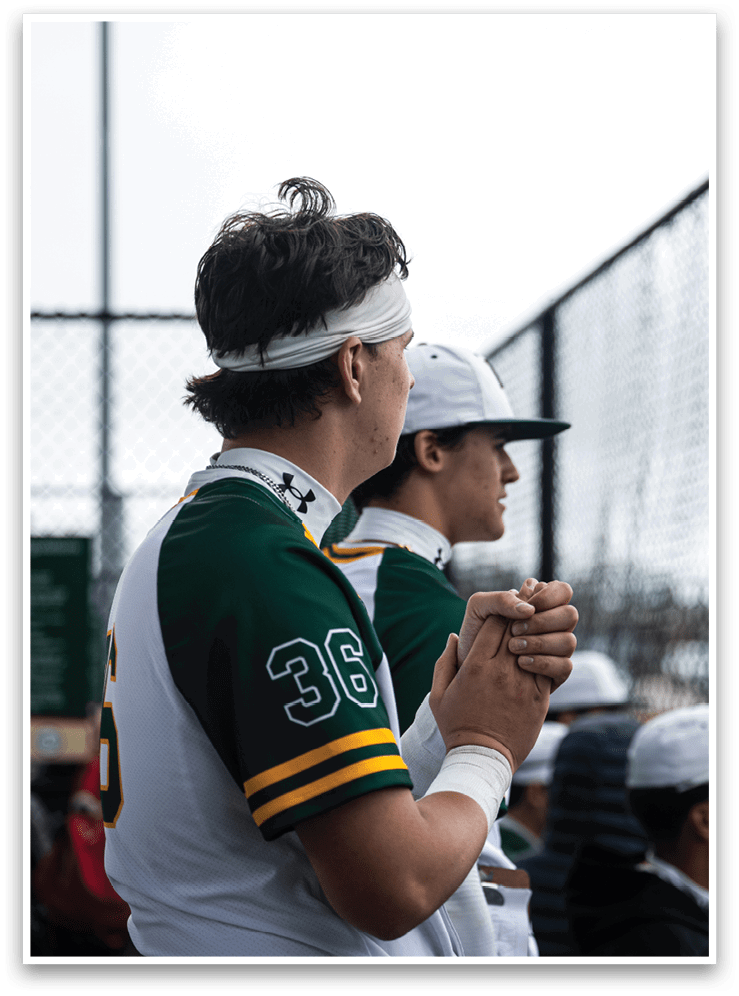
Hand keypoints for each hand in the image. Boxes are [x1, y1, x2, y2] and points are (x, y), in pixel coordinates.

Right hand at [429, 621, 547, 772]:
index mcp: (475, 666)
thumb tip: (453, 636)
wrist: (482, 758)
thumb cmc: (456, 726)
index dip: (499, 611)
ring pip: (535, 646)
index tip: (502, 609)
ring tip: (539, 620)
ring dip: (536, 633)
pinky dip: (545, 657)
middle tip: (526, 601)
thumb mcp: (438, 694)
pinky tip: (543, 652)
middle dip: (520, 613)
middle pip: (516, 629)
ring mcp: (522, 684)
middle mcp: (501, 671)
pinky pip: (548, 668)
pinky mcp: (539, 698)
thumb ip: (444, 662)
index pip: (493, 623)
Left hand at [458, 578, 577, 691]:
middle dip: (542, 621)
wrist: (468, 665)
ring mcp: (556, 649)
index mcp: (540, 604)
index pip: (562, 591)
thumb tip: (529, 609)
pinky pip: (565, 666)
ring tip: (512, 647)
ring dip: (540, 642)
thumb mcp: (479, 608)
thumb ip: (501, 599)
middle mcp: (553, 625)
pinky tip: (521, 662)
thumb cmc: (474, 634)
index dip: (548, 597)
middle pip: (570, 615)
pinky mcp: (555, 673)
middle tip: (514, 630)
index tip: (525, 608)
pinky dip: (543, 662)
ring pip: (569, 641)